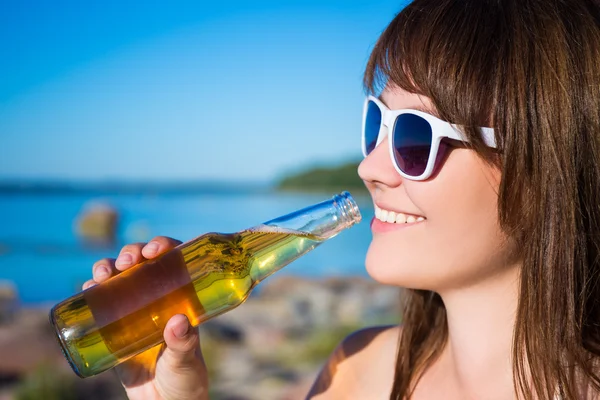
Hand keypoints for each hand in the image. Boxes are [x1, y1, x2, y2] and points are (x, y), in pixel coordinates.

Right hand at [84, 236, 208, 399]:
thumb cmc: (184, 381)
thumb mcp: (186, 362)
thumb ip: (184, 345)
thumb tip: (177, 321)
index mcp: (180, 298)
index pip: (173, 262)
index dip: (163, 246)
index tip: (155, 248)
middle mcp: (157, 298)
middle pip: (142, 263)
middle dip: (131, 253)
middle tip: (128, 260)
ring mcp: (134, 311)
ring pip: (118, 278)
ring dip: (107, 266)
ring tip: (104, 272)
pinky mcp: (114, 328)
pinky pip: (100, 302)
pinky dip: (91, 290)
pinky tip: (88, 287)